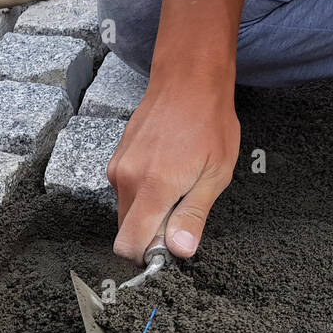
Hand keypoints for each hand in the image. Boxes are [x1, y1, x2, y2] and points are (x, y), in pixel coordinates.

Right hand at [107, 73, 240, 262]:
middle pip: (127, 231)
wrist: (188, 78)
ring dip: (149, 210)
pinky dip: (143, 192)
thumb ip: (193, 216)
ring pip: (127, 211)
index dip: (148, 254)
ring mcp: (118, 167)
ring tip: (177, 183)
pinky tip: (166, 169)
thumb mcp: (215, 174)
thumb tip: (179, 251)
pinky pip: (126, 191)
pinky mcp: (116, 159)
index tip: (169, 246)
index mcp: (153, 187)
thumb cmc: (208, 122)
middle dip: (151, 232)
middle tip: (181, 209)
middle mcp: (127, 179)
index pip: (129, 244)